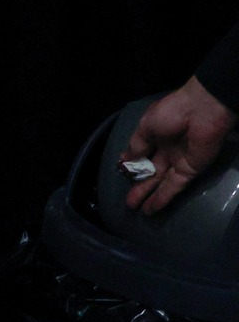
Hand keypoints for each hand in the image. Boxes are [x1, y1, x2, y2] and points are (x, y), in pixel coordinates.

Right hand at [125, 76, 236, 212]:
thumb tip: (123, 161)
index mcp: (155, 136)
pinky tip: (152, 208)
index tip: (122, 174)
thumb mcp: (145, 127)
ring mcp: (178, 162)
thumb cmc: (170, 113)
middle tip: (128, 201)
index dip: (132, 165)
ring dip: (149, 195)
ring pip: (161, 182)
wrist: (199, 112)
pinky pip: (174, 186)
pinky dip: (163, 197)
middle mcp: (167, 151)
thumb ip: (137, 146)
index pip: (142, 154)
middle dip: (139, 186)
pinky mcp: (189, 171)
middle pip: (151, 172)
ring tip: (135, 209)